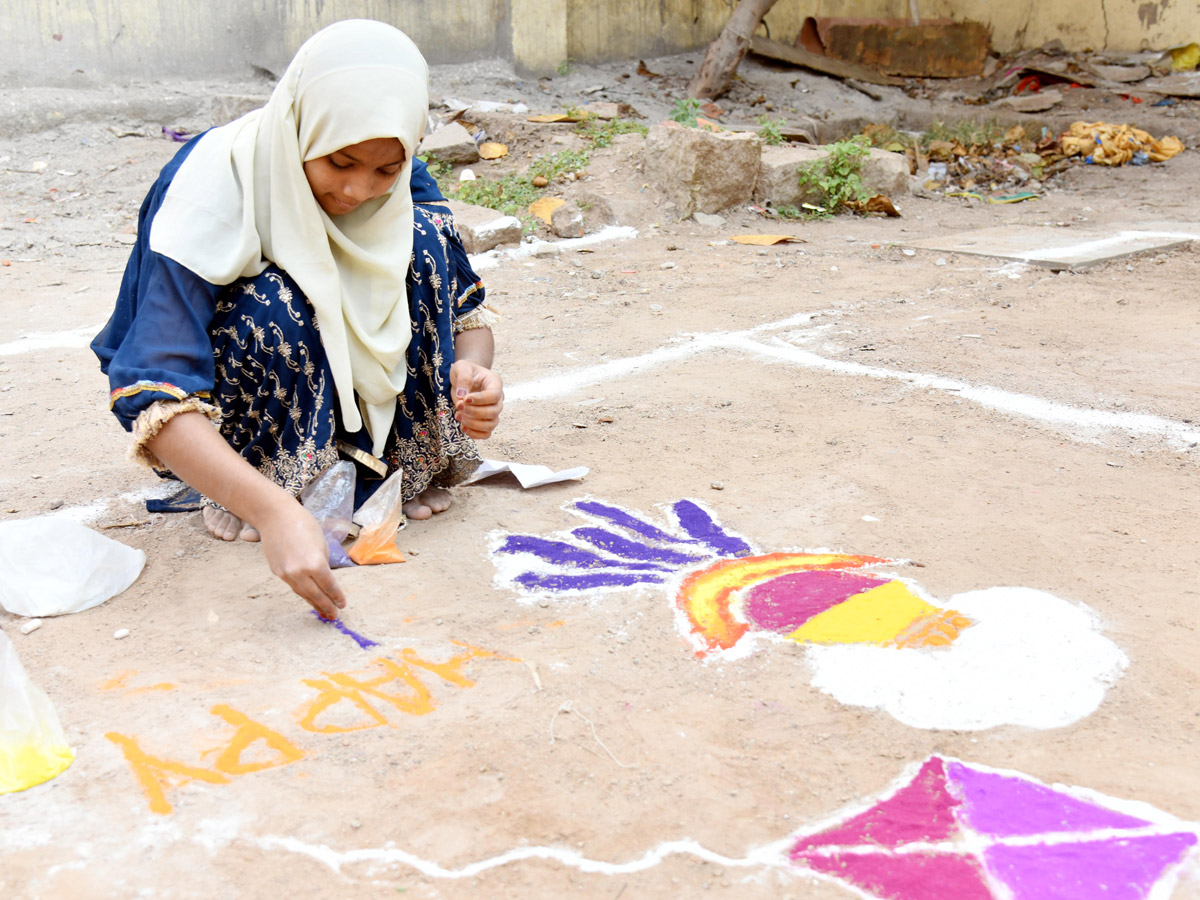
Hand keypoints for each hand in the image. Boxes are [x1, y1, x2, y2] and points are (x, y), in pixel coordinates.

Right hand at [256, 501, 346, 618]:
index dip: (337, 597)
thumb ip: (323, 563)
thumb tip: (325, 578)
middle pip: (316, 595)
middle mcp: (299, 572)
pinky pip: (293, 586)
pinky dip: (303, 593)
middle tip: (334, 616)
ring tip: (323, 612)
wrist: (275, 517)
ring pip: (303, 593)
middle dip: (326, 606)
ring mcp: (286, 574)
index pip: (329, 586)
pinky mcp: (277, 572)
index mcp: (315, 563)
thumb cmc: (303, 524)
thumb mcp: (321, 543)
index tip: (342, 604)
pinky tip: (309, 597)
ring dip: (314, 603)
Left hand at [449, 360, 503, 438]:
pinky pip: (486, 434)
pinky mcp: (485, 421)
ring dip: (473, 424)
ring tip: (458, 416)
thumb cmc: (465, 371)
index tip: (464, 399)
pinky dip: (475, 434)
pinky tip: (462, 426)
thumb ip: (464, 378)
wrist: (464, 379)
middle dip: (474, 412)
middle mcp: (498, 399)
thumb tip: (462, 396)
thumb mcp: (461, 367)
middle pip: (494, 412)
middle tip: (458, 406)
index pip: (494, 395)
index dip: (480, 400)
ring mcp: (493, 411)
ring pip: (491, 425)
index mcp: (495, 383)